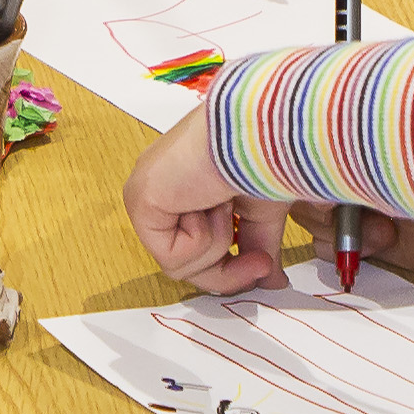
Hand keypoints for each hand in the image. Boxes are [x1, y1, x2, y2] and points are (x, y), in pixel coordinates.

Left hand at [122, 125, 293, 293]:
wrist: (262, 132)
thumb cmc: (266, 154)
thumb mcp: (262, 212)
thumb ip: (258, 246)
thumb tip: (272, 281)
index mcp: (187, 186)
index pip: (196, 249)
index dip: (230, 269)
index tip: (264, 268)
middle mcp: (163, 189)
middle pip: (187, 263)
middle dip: (228, 272)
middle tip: (261, 265)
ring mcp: (148, 194)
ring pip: (180, 264)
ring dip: (217, 241)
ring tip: (226, 203)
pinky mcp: (141, 200)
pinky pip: (170, 256)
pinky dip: (201, 239)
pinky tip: (209, 204)